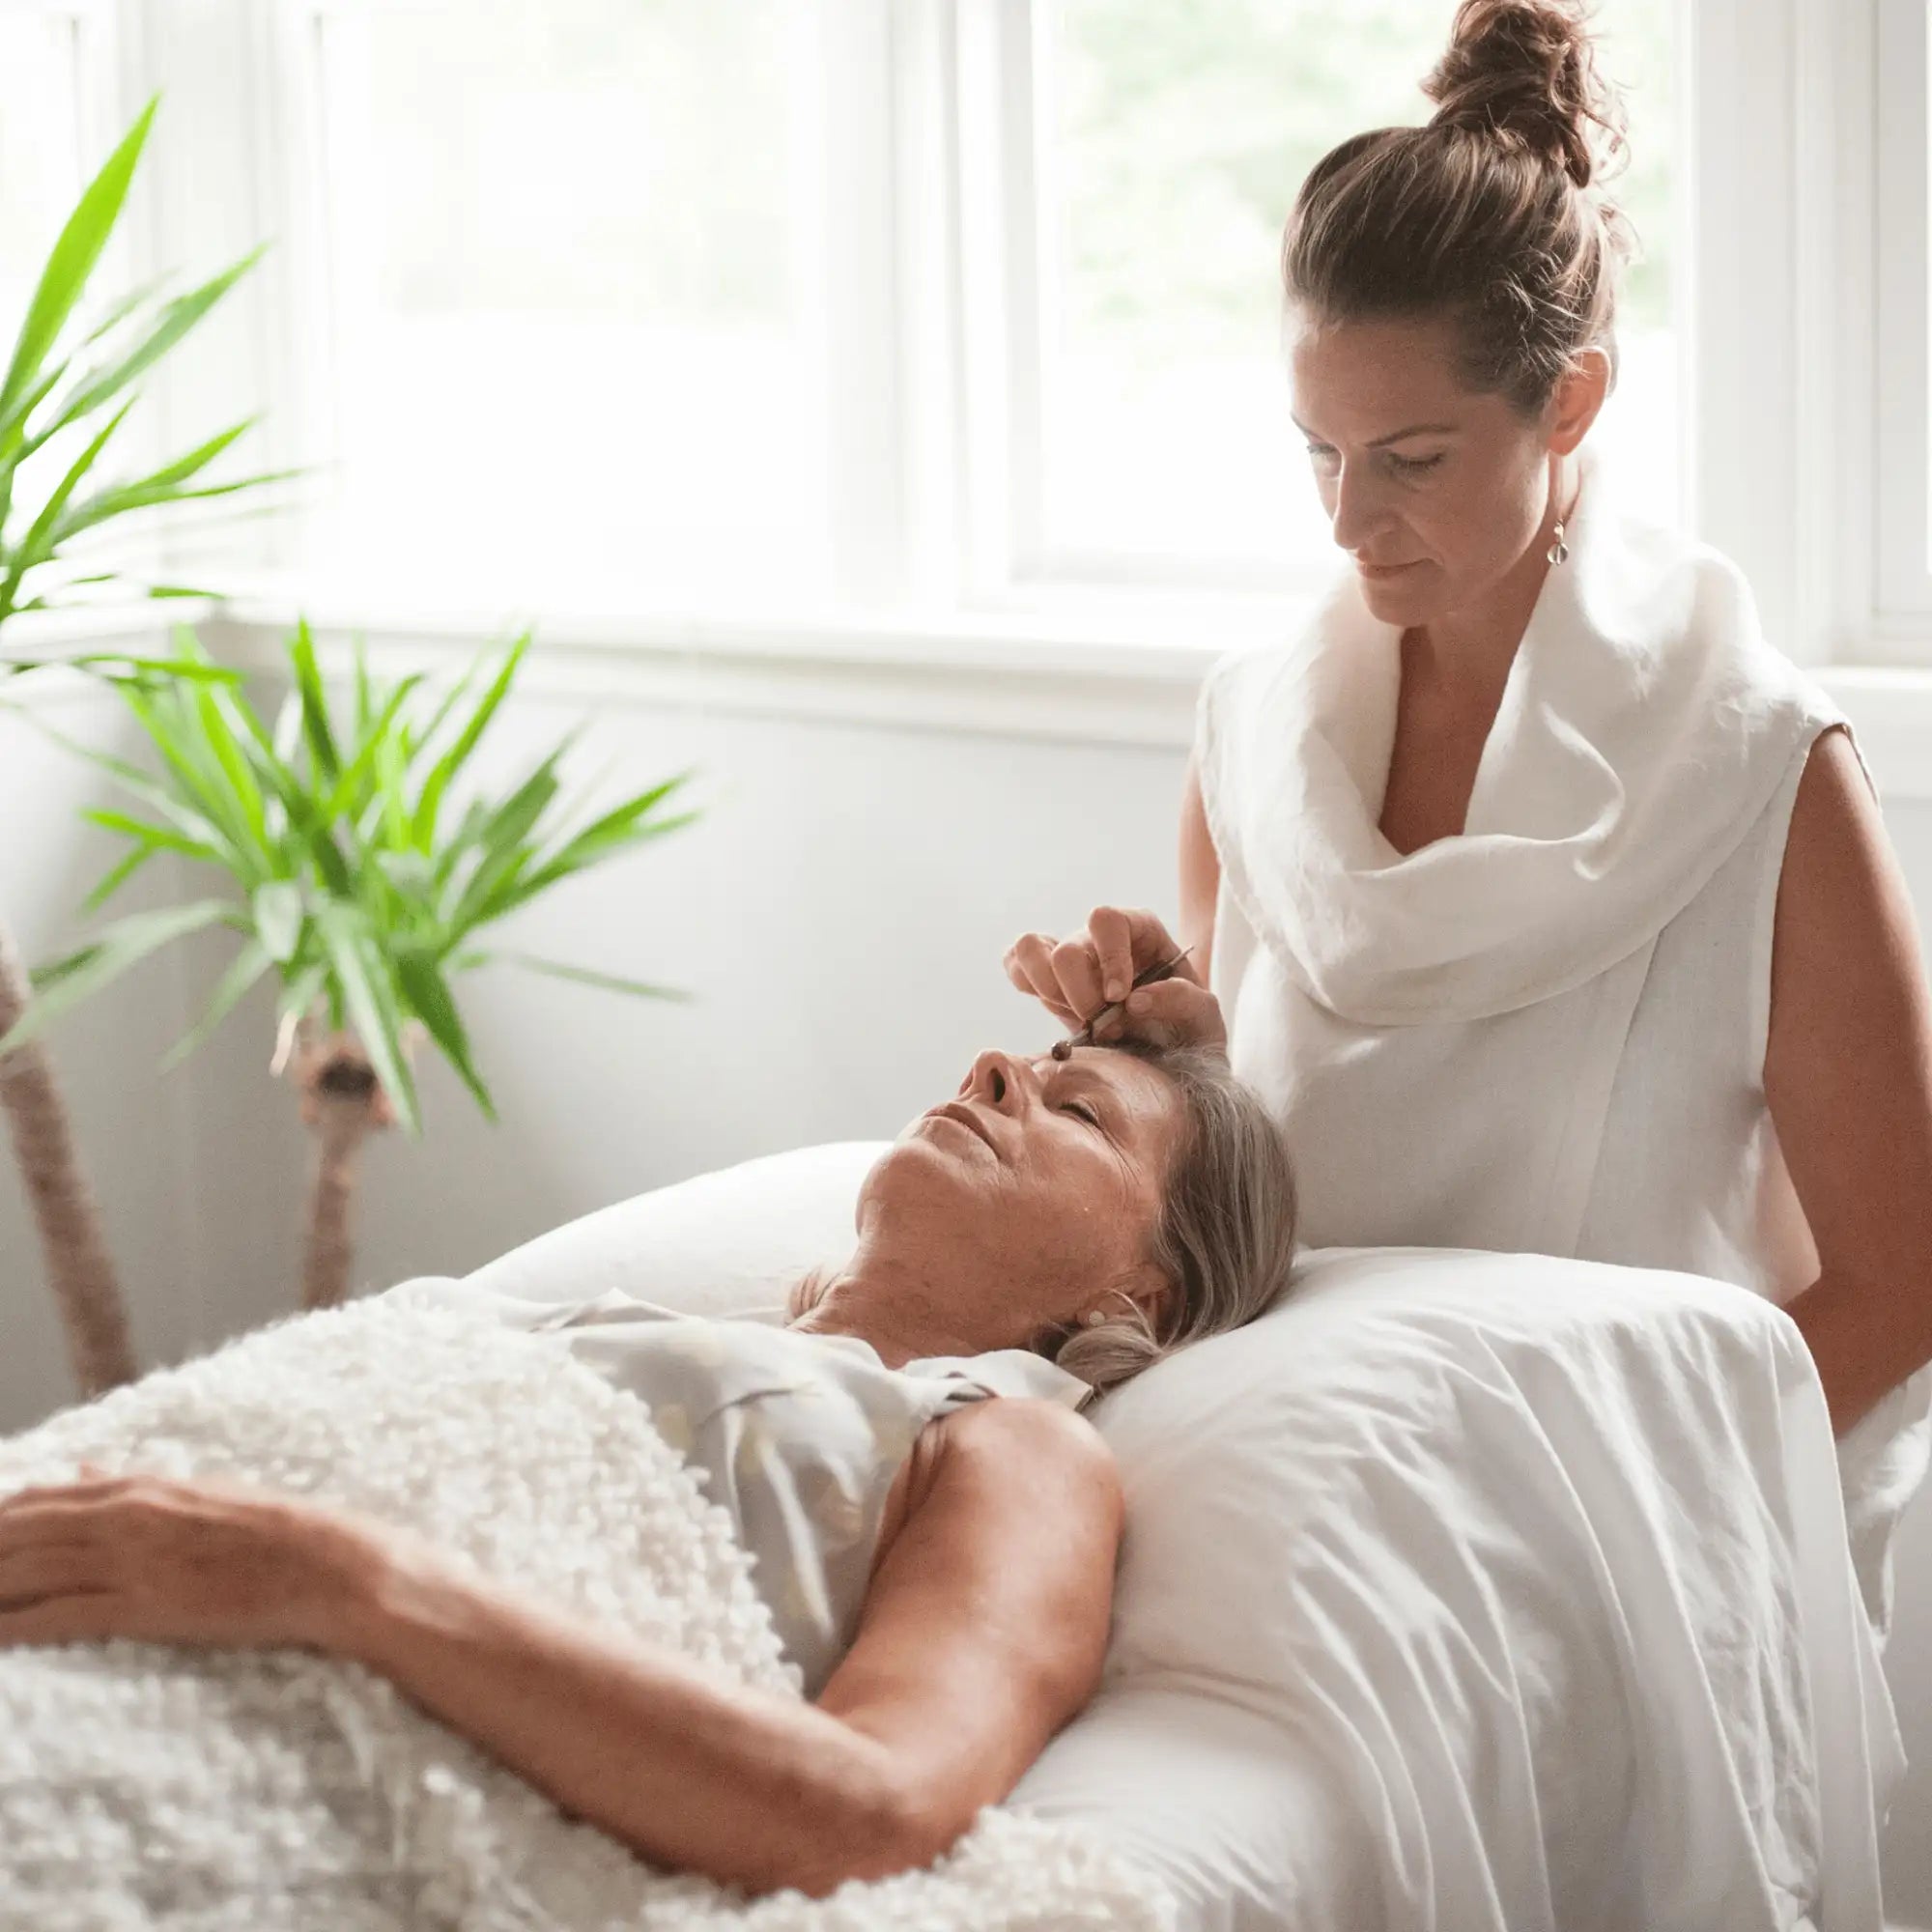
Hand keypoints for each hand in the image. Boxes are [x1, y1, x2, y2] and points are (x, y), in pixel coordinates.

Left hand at [0, 1462, 388, 1652]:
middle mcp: (126, 1518)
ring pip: (27, 1572)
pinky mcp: (143, 1606)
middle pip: (20, 1534)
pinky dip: (12, 1627)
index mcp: (140, 1488)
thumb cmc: (271, 1531)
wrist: (325, 1566)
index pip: (40, 1499)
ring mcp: (132, 1562)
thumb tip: (81, 1466)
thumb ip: (133, 1483)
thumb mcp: (199, 1492)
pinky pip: (58, 1617)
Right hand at [1004, 905, 1227, 1055]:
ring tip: (1075, 1016)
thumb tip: (1135, 1000)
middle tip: (1102, 1026)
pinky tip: (1055, 1006)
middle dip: (1080, 995)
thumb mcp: (1206, 1018)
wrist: (1171, 1057)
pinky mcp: (1047, 979)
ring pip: (1030, 948)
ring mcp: (1071, 956)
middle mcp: (1101, 939)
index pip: (1107, 920)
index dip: (1109, 958)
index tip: (1119, 999)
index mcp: (1140, 930)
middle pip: (1067, 948)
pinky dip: (1025, 983)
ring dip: (1048, 990)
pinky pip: (1015, 963)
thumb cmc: (1190, 1031)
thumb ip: (1182, 1000)